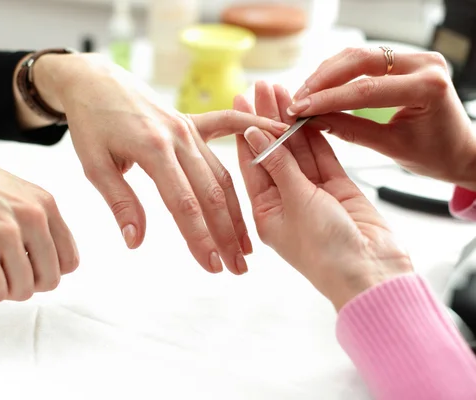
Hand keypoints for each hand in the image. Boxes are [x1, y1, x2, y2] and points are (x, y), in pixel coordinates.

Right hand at [0, 133, 78, 302]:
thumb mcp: (15, 193)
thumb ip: (36, 221)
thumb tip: (46, 261)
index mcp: (45, 203)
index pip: (70, 260)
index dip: (46, 271)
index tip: (24, 266)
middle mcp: (33, 216)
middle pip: (50, 280)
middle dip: (24, 284)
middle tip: (0, 271)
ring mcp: (7, 232)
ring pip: (23, 291)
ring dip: (0, 288)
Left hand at [35, 53, 288, 274]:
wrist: (95, 81)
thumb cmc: (91, 123)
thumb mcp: (94, 164)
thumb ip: (120, 202)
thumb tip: (136, 242)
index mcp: (153, 150)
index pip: (183, 204)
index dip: (200, 237)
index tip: (212, 266)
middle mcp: (179, 139)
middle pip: (211, 194)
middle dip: (225, 235)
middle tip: (237, 269)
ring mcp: (189, 128)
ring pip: (222, 175)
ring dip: (236, 211)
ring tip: (247, 245)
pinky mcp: (192, 121)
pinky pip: (229, 127)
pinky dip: (255, 130)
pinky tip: (279, 137)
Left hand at [236, 82, 412, 309]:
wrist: (370, 272)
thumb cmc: (325, 249)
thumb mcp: (295, 202)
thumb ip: (279, 165)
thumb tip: (255, 134)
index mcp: (265, 211)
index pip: (251, 164)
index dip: (246, 132)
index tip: (239, 102)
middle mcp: (286, 201)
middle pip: (274, 152)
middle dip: (268, 118)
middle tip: (262, 86)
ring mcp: (312, 194)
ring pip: (298, 151)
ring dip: (291, 122)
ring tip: (283, 90)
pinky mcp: (337, 188)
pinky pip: (322, 156)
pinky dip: (315, 135)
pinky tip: (306, 112)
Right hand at [288, 47, 475, 189]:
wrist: (459, 149)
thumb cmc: (435, 153)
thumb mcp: (390, 147)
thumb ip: (350, 130)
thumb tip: (315, 120)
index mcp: (427, 88)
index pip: (365, 90)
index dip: (327, 99)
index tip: (300, 109)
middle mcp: (424, 64)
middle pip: (359, 61)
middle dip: (322, 80)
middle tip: (298, 99)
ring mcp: (415, 58)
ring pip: (358, 55)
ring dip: (327, 73)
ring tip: (304, 94)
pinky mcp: (404, 60)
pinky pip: (365, 59)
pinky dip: (339, 72)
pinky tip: (321, 86)